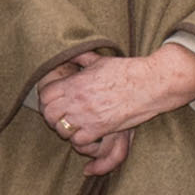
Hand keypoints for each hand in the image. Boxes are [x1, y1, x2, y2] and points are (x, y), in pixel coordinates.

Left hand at [36, 42, 194, 170]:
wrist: (150, 84)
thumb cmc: (127, 71)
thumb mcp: (100, 60)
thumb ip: (81, 57)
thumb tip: (69, 52)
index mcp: (75, 82)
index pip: (45, 95)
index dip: (46, 99)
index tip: (54, 101)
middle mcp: (77, 100)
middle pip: (49, 115)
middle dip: (53, 116)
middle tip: (62, 115)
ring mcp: (88, 116)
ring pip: (62, 130)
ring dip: (67, 129)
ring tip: (75, 125)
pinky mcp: (100, 129)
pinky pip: (79, 142)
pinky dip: (81, 141)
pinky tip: (88, 134)